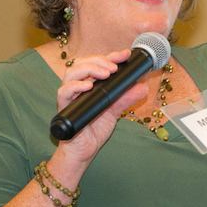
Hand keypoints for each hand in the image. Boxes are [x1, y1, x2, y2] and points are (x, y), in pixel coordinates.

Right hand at [53, 49, 147, 165]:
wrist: (84, 151)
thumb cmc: (94, 130)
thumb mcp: (115, 112)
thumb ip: (126, 99)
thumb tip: (142, 86)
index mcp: (89, 85)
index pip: (97, 63)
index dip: (110, 56)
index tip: (125, 54)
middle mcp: (78, 88)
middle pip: (82, 62)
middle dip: (100, 60)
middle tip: (115, 67)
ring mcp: (70, 97)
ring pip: (71, 72)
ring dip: (89, 69)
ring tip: (105, 74)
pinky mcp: (64, 107)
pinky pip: (63, 92)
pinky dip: (75, 86)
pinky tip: (88, 86)